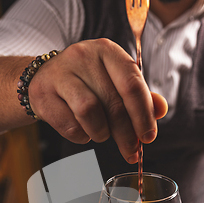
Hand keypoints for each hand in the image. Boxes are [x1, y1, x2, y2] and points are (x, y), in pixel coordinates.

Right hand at [28, 39, 166, 162]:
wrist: (44, 79)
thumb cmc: (87, 83)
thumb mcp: (114, 82)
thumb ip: (139, 96)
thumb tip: (161, 109)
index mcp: (107, 51)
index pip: (132, 84)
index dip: (144, 115)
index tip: (149, 137)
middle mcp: (83, 56)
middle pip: (113, 102)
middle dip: (126, 134)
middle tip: (131, 151)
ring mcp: (60, 73)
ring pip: (90, 112)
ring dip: (101, 133)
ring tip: (101, 135)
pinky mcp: (43, 93)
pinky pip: (69, 125)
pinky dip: (81, 135)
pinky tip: (83, 131)